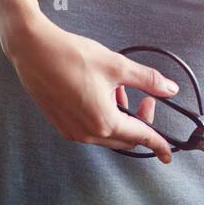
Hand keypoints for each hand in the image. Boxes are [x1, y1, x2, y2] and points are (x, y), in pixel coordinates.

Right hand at [2, 15, 178, 161]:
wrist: (34, 51)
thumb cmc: (71, 56)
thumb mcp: (117, 65)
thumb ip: (147, 80)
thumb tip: (169, 89)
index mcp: (104, 121)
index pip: (141, 136)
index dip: (159, 144)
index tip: (168, 153)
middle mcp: (88, 133)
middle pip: (125, 139)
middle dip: (140, 122)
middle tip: (145, 99)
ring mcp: (73, 131)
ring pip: (108, 134)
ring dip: (120, 118)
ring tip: (119, 90)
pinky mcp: (62, 125)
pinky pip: (91, 130)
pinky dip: (103, 117)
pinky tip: (102, 95)